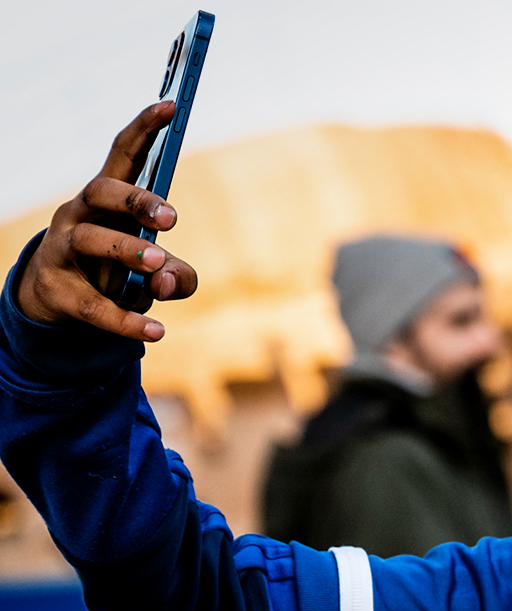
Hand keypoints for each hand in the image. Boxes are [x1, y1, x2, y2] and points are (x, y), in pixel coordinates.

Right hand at [17, 102, 198, 340]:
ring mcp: (64, 251)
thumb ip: (178, 276)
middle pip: (102, 191)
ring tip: (158, 261)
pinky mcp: (58, 290)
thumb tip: (168, 278)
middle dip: (135, 200)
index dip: (145, 127)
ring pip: (91, 241)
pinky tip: (156, 331)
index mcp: (108, 200)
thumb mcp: (158, 271)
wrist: (62, 305)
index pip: (123, 153)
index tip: (172, 105)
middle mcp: (80, 215)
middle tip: (172, 218)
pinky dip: (126, 319)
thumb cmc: (118, 271)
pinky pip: (93, 305)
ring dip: (127, 249)